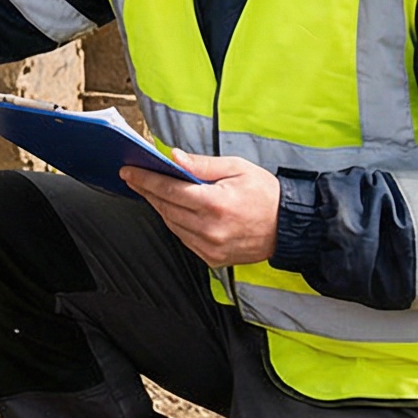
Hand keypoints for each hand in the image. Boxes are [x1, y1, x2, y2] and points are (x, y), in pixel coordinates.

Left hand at [122, 150, 281, 266]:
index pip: (170, 189)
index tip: (129, 171)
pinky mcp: (213, 259)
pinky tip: (172, 210)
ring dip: (159, 207)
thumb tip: (174, 158)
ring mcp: (210, 247)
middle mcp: (210, 228)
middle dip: (147, 191)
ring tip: (150, 190)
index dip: (146, 179)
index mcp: (216, 203)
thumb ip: (202, 165)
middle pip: (166, 208)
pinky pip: (184, 238)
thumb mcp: (237, 168)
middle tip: (133, 177)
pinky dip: (175, 223)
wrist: (289, 227)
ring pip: (172, 225)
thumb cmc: (266, 194)